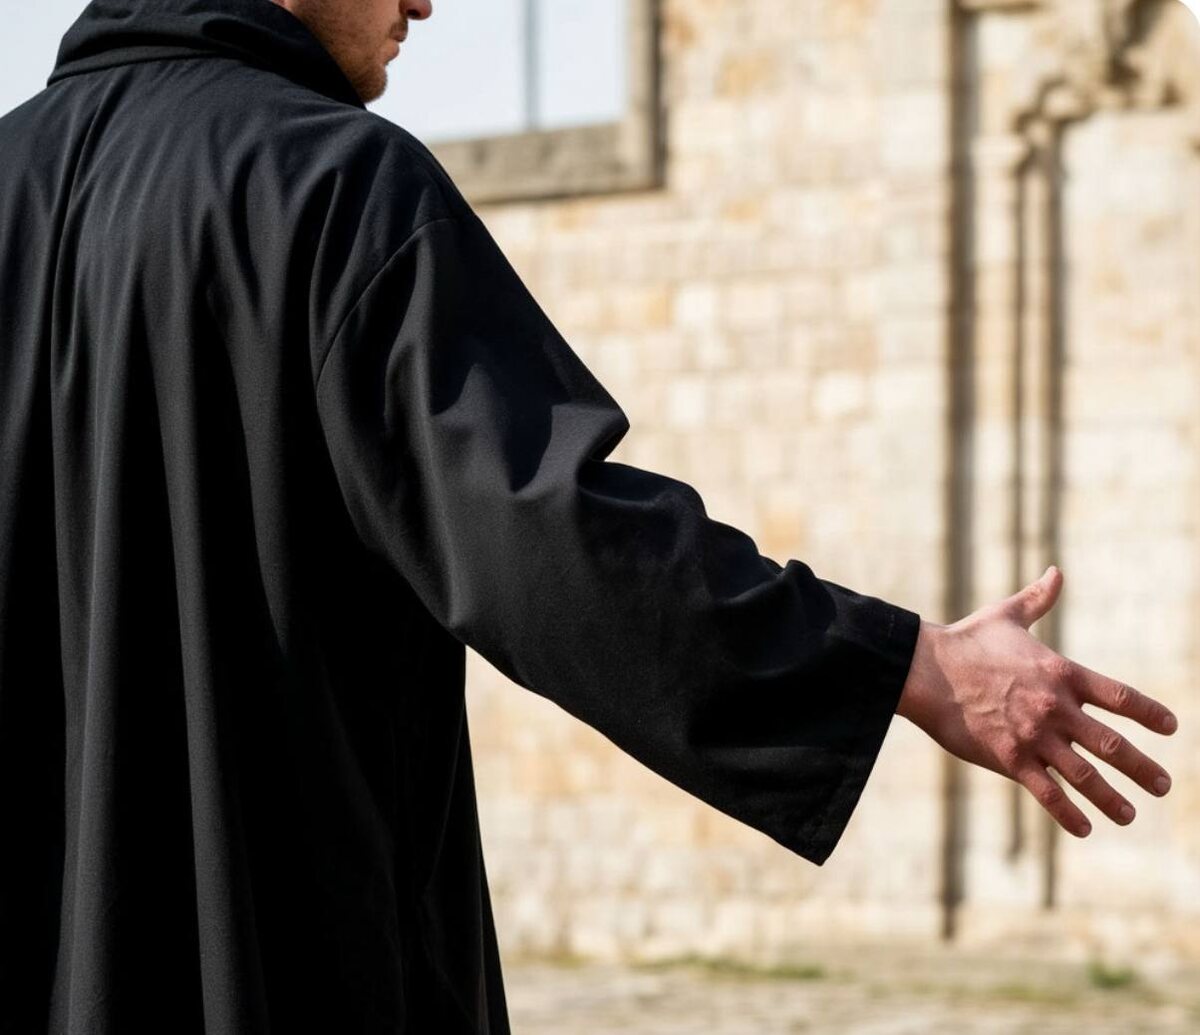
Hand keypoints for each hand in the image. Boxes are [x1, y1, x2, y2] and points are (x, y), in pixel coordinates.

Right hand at [896, 566, 1177, 837]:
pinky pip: (1046, 792)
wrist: (926, 670)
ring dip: (1112, 798)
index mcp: (1061, 672)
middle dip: (1141, 766)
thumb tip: (1056, 572)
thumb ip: (1038, 599)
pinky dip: (1068, 812)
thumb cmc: (964, 641)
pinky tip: (1084, 827)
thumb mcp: (1006, 615)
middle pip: (1111, 743)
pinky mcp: (1009, 758)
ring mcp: (1034, 736)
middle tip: (1162, 784)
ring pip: (1085, 775)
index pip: (1119, 696)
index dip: (1148, 713)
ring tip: (1131, 814)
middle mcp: (1055, 707)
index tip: (1171, 728)